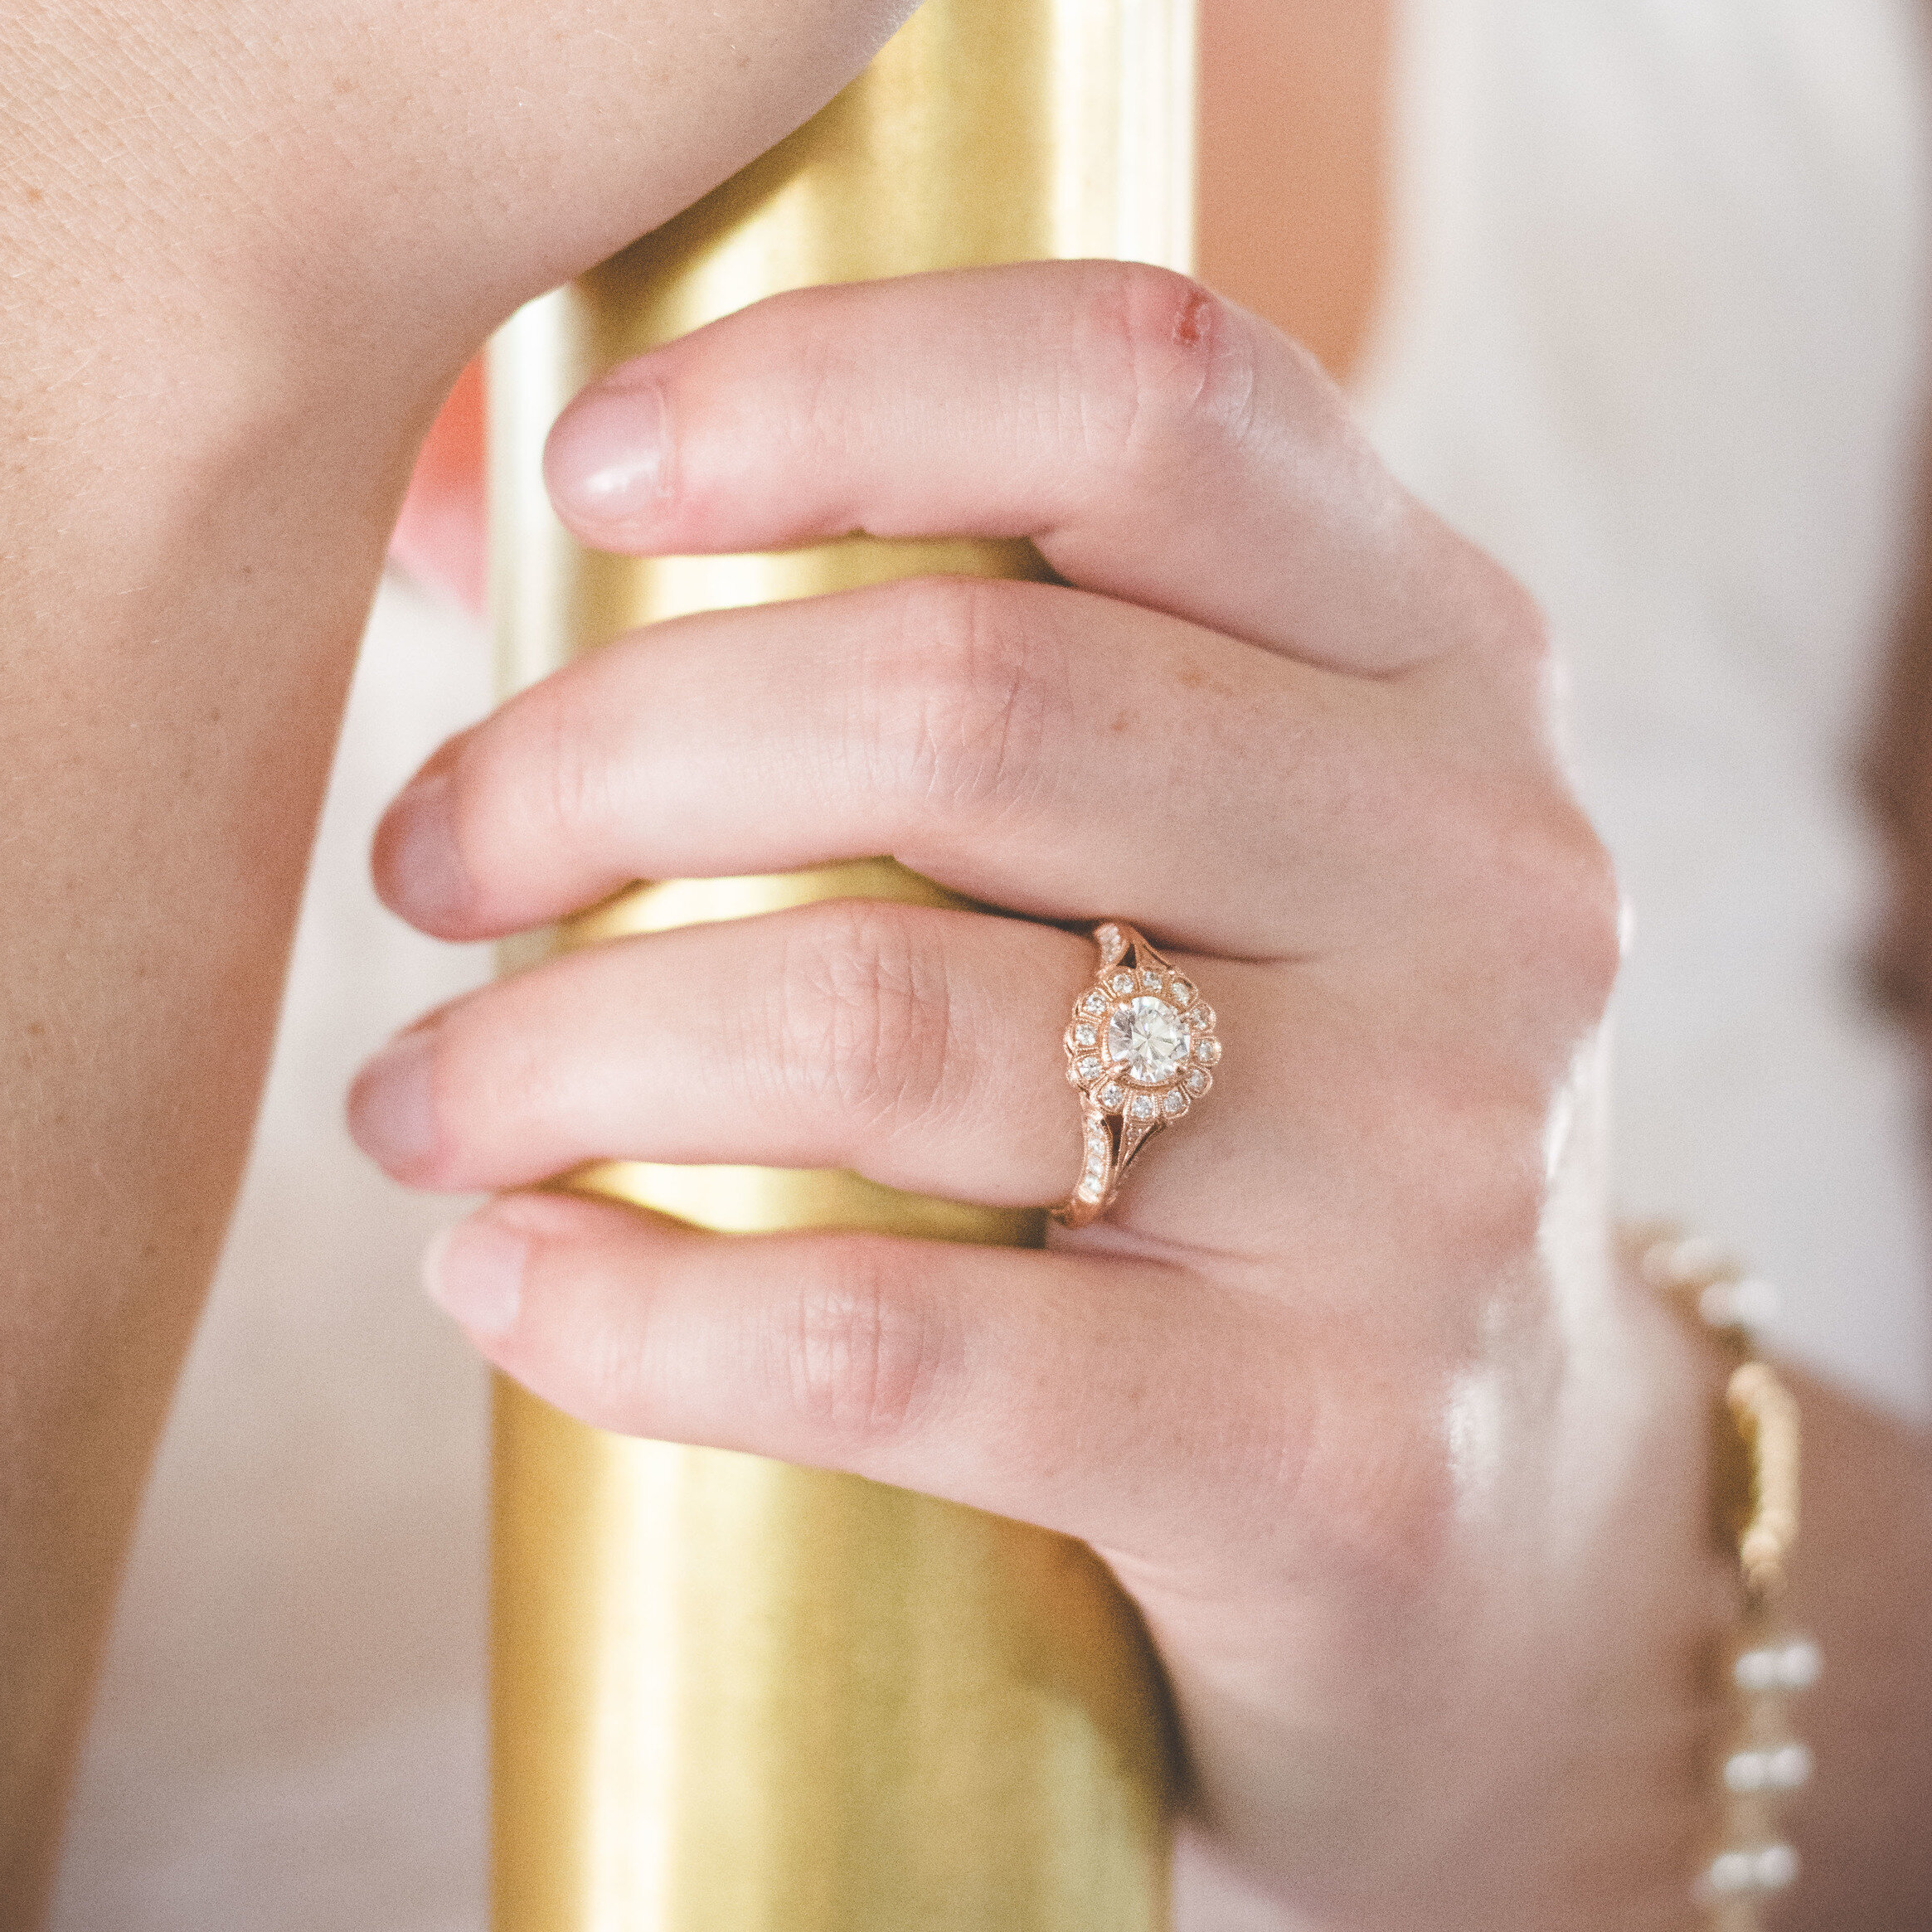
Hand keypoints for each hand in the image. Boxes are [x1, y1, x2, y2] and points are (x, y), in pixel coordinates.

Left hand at [353, 264, 1722, 1931]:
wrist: (1513, 1550)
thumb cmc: (1255, 1130)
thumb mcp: (1232, 839)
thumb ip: (984, 656)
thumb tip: (464, 500)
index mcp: (1440, 661)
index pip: (1147, 388)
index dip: (828, 381)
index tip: (575, 474)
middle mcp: (1479, 877)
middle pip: (964, 700)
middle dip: (602, 761)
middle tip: (434, 861)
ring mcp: (1434, 1174)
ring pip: (886, 1018)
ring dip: (559, 1046)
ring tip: (418, 1102)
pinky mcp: (1337, 1458)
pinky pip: (901, 1340)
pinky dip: (638, 1311)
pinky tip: (502, 1283)